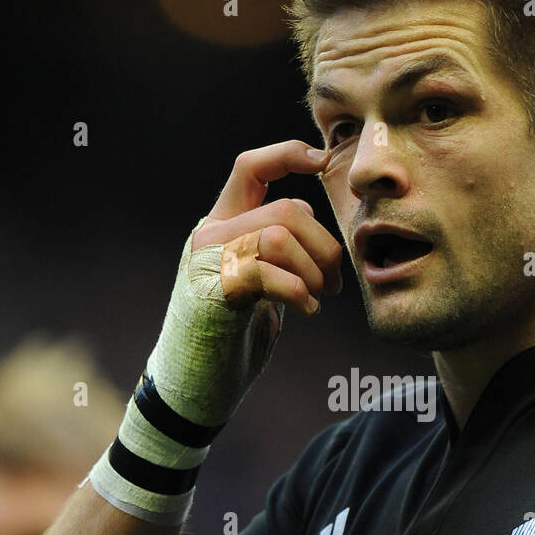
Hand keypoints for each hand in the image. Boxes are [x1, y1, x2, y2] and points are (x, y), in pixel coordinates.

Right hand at [192, 140, 342, 323]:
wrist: (201, 379)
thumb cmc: (237, 330)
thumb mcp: (262, 275)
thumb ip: (277, 239)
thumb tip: (306, 207)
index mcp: (222, 224)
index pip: (250, 168)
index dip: (287, 155)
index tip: (324, 161)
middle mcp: (210, 236)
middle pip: (285, 210)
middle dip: (323, 246)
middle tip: (333, 282)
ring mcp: (207, 263)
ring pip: (279, 237)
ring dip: (312, 271)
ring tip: (316, 297)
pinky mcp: (213, 293)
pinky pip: (268, 274)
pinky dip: (298, 293)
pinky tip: (306, 310)